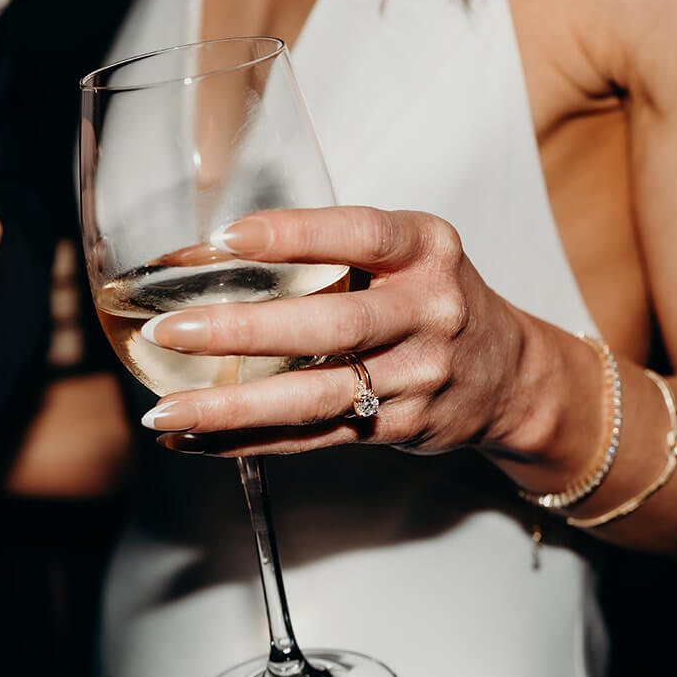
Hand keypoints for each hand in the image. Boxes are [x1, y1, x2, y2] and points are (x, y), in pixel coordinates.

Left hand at [137, 205, 541, 458]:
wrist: (510, 376)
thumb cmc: (431, 299)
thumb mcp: (406, 252)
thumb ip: (330, 249)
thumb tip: (206, 255)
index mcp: (426, 250)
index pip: (359, 234)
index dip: (293, 235)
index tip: (226, 237)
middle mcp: (427, 312)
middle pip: (332, 325)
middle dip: (244, 331)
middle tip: (173, 331)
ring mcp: (416, 377)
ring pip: (315, 395)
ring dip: (232, 408)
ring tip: (165, 410)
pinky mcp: (395, 429)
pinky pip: (311, 438)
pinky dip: (246, 442)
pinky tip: (191, 440)